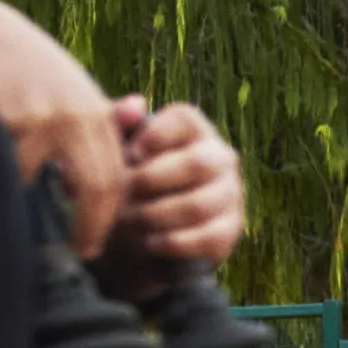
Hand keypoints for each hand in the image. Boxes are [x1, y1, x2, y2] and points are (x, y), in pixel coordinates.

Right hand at [0, 0, 127, 261]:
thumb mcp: (72, 91)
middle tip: (80, 251)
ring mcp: (35, 119)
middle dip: (87, 227)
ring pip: (34, 184)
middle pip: (94, 188)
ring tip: (10, 201)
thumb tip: (131, 141)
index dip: (105, 219)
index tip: (93, 244)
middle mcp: (71, 117)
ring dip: (21, 198)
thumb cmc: (27, 68)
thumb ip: (103, 121)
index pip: (113, 179)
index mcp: (93, 114)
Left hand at [116, 96, 246, 274]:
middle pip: (197, 164)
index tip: (128, 156)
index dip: (153, 136)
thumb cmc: (129, 180)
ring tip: (127, 222)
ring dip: (155, 216)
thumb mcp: (116, 150)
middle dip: (151, 182)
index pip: (184, 119)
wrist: (144, 232)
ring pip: (199, 205)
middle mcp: (221, 157)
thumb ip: (118, 123)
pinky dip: (172, 242)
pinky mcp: (230, 229)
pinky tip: (150, 242)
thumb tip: (133, 105)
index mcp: (194, 130)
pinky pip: (207, 238)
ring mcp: (231, 194)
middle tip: (120, 195)